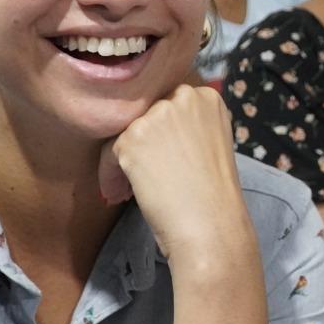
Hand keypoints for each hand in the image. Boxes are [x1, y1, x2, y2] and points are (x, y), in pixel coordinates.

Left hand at [100, 85, 254, 275]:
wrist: (211, 225)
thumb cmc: (213, 195)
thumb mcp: (211, 144)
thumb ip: (188, 126)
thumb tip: (152, 130)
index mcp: (206, 97)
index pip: (169, 105)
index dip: (161, 136)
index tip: (161, 160)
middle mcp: (183, 97)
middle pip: (146, 117)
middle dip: (141, 146)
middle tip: (143, 177)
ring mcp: (158, 115)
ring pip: (125, 133)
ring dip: (122, 162)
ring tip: (130, 190)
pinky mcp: (133, 137)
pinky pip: (109, 152)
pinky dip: (110, 175)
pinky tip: (119, 195)